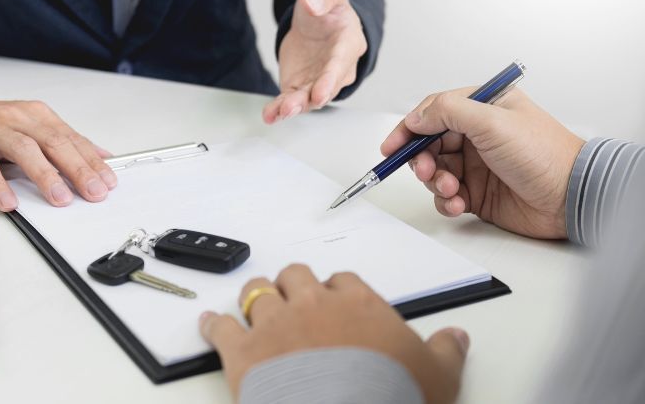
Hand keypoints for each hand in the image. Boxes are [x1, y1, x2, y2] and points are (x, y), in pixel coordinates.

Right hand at [0, 93, 116, 210]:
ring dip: (46, 176)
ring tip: (61, 199)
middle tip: (95, 193)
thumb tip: (102, 157)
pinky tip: (10, 202)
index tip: (109, 182)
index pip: (71, 139)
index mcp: (37, 115)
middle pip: (54, 143)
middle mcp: (17, 119)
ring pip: (24, 151)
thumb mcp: (32, 127)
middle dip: (78, 169)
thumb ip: (65, 141)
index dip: (92, 161)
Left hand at [199, 264, 468, 402]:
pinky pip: (221, 328)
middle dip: (294, 286)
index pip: (343, 281)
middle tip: (294, 300)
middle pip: (296, 276)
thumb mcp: (437, 376)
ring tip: (255, 304)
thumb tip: (458, 338)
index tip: (337, 301)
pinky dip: (214, 326)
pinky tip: (210, 324)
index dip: (337, 290)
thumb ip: (446, 351)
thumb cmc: (391, 398)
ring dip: (256, 297)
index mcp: (357, 305)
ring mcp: (275, 326)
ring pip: (257, 293)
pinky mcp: (244, 353)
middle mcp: (313, 306)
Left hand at [263, 0, 367, 123]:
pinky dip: (279, 108)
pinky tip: (269, 115)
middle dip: (311, 99)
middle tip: (294, 106)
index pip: (340, 63)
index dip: (330, 79)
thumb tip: (313, 3)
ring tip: (280, 111)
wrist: (316, 16)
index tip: (320, 92)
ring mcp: (318, 80)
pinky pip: (290, 99)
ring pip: (308, 98)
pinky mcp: (300, 86)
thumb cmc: (328, 5)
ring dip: (294, 106)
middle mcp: (337, 68)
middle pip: (326, 87)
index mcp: (348, 42)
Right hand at [381, 88, 584, 238]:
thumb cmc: (544, 154)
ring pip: (435, 170)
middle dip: (420, 158)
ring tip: (449, 189)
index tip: (392, 146)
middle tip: (423, 169)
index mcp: (483, 108)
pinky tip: (458, 203)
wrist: (571, 198)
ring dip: (434, 181)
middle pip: (429, 143)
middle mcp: (478, 135)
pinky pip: (446, 196)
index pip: (434, 111)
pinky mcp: (478, 192)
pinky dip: (445, 201)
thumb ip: (448, 112)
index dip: (409, 128)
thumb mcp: (492, 121)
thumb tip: (415, 117)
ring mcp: (477, 164)